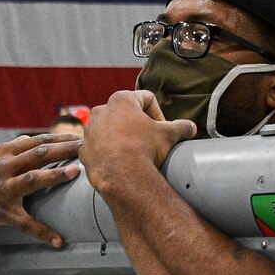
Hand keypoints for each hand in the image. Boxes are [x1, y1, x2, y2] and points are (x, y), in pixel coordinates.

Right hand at [0, 132, 84, 246]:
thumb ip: (11, 150)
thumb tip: (32, 139)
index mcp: (3, 154)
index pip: (37, 142)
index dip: (59, 138)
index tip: (81, 137)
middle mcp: (3, 167)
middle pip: (39, 154)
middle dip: (65, 149)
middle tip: (88, 148)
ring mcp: (2, 189)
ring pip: (32, 180)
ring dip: (55, 176)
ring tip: (76, 173)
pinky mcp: (1, 212)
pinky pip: (25, 223)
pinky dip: (42, 232)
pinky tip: (58, 240)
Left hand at [81, 90, 195, 197]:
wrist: (122, 176)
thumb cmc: (144, 149)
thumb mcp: (168, 135)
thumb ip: (181, 127)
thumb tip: (191, 127)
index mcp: (121, 100)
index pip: (146, 98)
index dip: (159, 113)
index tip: (162, 129)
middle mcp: (101, 110)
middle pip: (126, 113)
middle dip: (138, 125)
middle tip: (149, 141)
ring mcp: (90, 130)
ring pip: (110, 129)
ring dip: (122, 137)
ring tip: (134, 153)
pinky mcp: (84, 149)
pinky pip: (97, 147)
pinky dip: (107, 152)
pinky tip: (119, 162)